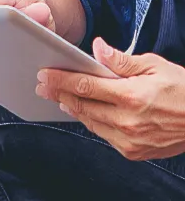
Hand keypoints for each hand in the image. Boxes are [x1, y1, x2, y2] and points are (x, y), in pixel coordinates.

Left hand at [36, 39, 184, 160]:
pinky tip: (88, 112)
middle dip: (59, 94)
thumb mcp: (157, 66)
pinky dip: (94, 122)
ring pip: (90, 122)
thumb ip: (123, 61)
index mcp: (132, 96)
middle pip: (81, 106)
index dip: (61, 80)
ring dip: (74, 109)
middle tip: (44, 86)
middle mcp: (126, 120)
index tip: (45, 75)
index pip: (85, 86)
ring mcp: (128, 139)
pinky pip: (103, 135)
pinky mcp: (131, 152)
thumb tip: (98, 49)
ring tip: (62, 97)